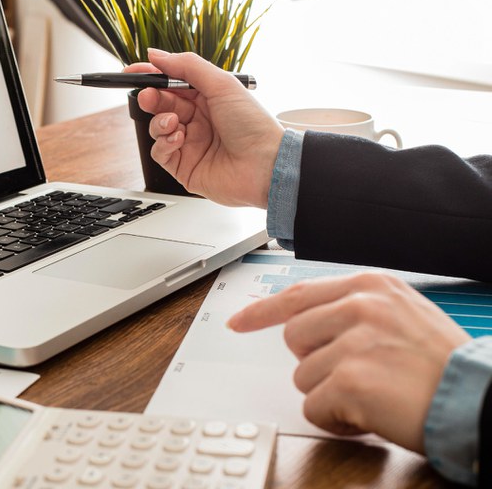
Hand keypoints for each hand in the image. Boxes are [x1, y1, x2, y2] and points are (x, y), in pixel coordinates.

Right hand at [123, 49, 283, 207]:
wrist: (264, 165)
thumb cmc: (252, 126)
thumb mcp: (221, 84)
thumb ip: (187, 66)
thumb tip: (157, 55)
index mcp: (208, 98)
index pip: (172, 83)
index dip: (151, 77)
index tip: (131, 72)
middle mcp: (198, 120)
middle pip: (162, 105)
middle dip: (152, 99)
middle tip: (148, 96)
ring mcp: (190, 144)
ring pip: (157, 128)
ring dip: (159, 122)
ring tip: (174, 123)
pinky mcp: (184, 167)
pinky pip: (160, 152)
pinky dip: (164, 143)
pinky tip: (179, 139)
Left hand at [227, 272, 471, 452]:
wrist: (481, 399)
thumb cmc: (442, 365)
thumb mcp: (402, 314)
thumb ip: (355, 311)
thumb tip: (306, 322)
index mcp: (370, 286)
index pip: (297, 294)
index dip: (262, 312)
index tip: (239, 322)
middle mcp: (360, 306)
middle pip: (293, 338)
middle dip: (315, 362)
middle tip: (355, 374)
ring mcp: (354, 341)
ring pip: (302, 375)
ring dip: (330, 394)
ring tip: (372, 395)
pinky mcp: (350, 379)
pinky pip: (313, 406)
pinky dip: (336, 420)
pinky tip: (369, 416)